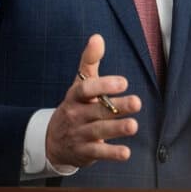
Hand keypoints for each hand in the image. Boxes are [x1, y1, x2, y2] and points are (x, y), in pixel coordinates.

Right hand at [45, 34, 141, 167]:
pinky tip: (126, 153)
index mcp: (75, 97)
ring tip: (134, 125)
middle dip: (117, 107)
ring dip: (117, 129)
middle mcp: (76, 115)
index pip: (85, 89)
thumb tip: (97, 37)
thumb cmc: (75, 106)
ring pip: (99, 131)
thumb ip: (89, 61)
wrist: (53, 140)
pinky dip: (112, 154)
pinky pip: (98, 152)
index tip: (123, 82)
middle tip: (137, 102)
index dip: (103, 85)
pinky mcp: (85, 152)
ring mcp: (79, 134)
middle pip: (97, 110)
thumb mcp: (79, 84)